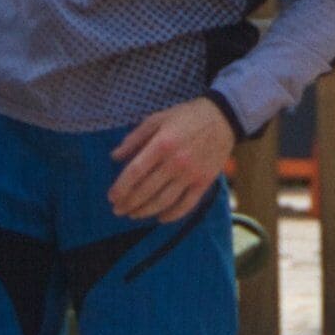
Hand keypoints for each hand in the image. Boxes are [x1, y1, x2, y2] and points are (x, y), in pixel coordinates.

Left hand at [110, 97, 237, 223]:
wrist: (223, 118)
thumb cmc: (186, 117)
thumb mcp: (157, 119)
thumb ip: (134, 138)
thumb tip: (114, 157)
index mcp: (161, 144)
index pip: (134, 172)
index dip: (120, 188)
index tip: (111, 197)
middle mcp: (175, 162)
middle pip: (146, 190)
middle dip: (128, 203)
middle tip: (118, 210)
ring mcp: (191, 174)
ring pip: (164, 201)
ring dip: (145, 211)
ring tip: (133, 214)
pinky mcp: (204, 182)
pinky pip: (186, 205)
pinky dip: (172, 215)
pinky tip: (160, 217)